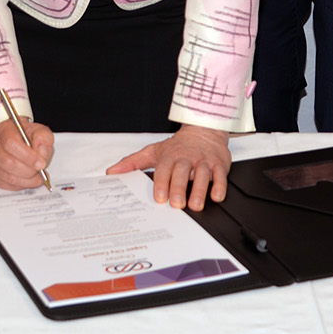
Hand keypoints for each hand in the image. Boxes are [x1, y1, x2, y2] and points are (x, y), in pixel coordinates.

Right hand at [0, 117, 55, 189]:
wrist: (17, 138)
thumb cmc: (27, 135)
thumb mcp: (39, 131)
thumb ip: (43, 139)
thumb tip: (41, 154)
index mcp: (4, 129)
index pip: (11, 143)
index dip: (27, 156)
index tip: (41, 163)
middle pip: (7, 162)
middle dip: (28, 171)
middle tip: (41, 173)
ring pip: (6, 176)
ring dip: (25, 181)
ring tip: (37, 178)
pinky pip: (4, 184)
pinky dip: (18, 185)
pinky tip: (27, 181)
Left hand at [107, 125, 231, 210]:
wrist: (204, 128)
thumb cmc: (178, 145)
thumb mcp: (154, 151)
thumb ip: (133, 162)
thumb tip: (112, 172)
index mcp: (170, 156)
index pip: (164, 169)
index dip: (162, 183)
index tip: (159, 197)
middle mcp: (187, 158)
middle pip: (182, 172)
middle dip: (179, 188)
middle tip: (177, 204)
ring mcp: (203, 161)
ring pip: (202, 175)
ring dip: (199, 190)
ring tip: (196, 205)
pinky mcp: (219, 163)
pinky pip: (221, 175)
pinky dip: (219, 185)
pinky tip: (216, 196)